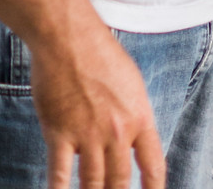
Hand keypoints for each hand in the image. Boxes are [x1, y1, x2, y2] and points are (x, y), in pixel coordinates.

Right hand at [31, 20, 163, 188]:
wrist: (68, 37)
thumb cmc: (100, 54)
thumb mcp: (131, 83)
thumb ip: (135, 115)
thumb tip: (136, 143)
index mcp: (139, 117)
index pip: (153, 165)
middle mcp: (117, 130)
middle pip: (120, 182)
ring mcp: (88, 134)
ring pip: (92, 183)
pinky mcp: (59, 133)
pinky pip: (60, 175)